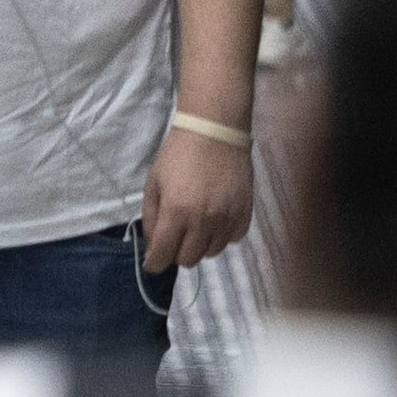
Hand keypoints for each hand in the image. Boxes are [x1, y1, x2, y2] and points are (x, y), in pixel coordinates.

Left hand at [141, 119, 254, 273]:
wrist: (215, 133)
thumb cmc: (178, 156)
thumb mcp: (154, 183)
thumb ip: (151, 217)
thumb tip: (153, 244)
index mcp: (177, 212)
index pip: (164, 254)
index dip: (154, 263)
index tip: (152, 263)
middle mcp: (204, 222)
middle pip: (188, 260)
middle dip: (176, 253)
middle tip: (174, 237)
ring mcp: (227, 220)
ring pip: (211, 254)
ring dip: (199, 246)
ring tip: (194, 226)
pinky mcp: (245, 216)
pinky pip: (231, 241)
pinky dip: (220, 237)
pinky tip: (214, 220)